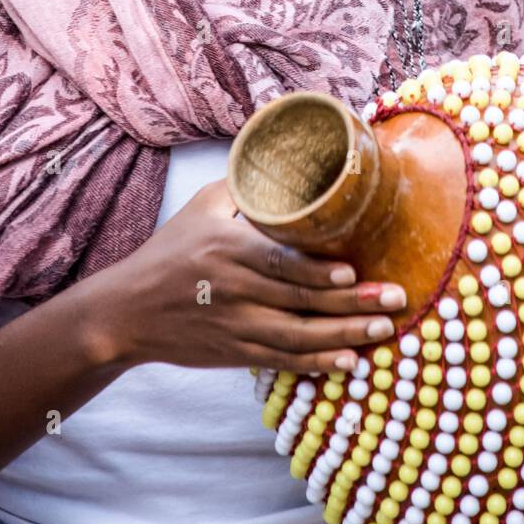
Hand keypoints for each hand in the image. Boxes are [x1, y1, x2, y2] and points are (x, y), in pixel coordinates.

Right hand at [96, 177, 406, 374]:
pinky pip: (283, 362)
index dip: (318, 272)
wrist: (127, 312)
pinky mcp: (235, 354)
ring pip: (299, 337)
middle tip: (396, 299)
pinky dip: (316, 364)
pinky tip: (348, 363)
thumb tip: (288, 158)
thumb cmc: (169, 251)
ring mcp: (235, 326)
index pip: (280, 264)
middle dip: (353, 304)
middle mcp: (234, 291)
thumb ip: (246, 188)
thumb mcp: (203, 207)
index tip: (354, 272)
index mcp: (228, 250)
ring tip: (382, 331)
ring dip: (345, 337)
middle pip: (301, 301)